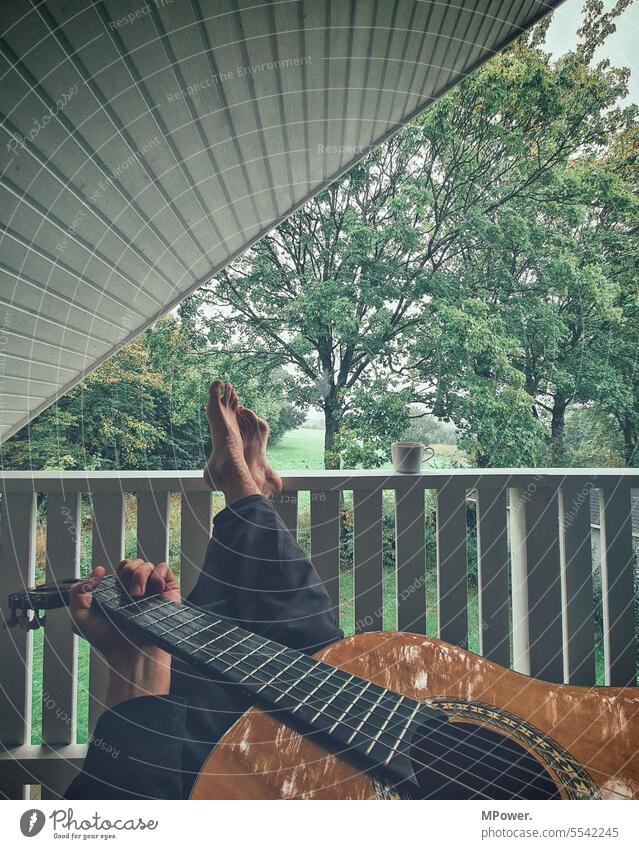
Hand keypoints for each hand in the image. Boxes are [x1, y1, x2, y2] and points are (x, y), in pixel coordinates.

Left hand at [70, 560, 180, 706]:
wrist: (131, 654)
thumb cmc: (108, 641)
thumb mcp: (80, 618)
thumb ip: (78, 591)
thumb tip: (99, 570)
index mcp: (120, 593)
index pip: (123, 568)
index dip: (118, 570)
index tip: (115, 583)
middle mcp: (138, 590)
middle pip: (135, 562)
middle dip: (128, 571)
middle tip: (127, 592)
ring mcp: (153, 591)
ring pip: (148, 565)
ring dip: (141, 575)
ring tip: (138, 596)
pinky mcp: (168, 593)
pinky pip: (164, 569)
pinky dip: (157, 573)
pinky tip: (153, 590)